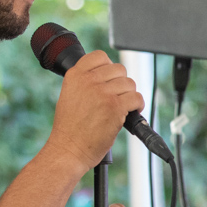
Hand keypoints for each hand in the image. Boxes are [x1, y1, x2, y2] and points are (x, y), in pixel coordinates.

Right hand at [48, 50, 143, 170]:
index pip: (100, 56)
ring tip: (122, 107)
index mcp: (75, 75)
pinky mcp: (115, 107)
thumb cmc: (70, 128)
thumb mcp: (69, 95)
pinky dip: (137, 105)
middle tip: (116, 97)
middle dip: (121, 84)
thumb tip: (108, 74)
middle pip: (119, 69)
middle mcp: (88, 80)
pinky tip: (130, 112)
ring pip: (129, 83)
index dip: (108, 67)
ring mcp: (102, 93)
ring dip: (129, 95)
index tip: (110, 79)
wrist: (68, 149)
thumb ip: (85, 82)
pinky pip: (136, 97)